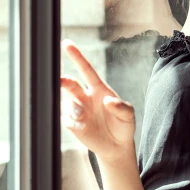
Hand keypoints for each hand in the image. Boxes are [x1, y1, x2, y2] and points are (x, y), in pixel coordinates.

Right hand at [60, 39, 136, 163]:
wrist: (117, 146)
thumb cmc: (123, 126)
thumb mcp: (128, 116)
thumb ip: (121, 107)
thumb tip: (108, 100)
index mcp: (98, 89)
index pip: (86, 70)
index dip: (77, 57)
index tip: (66, 44)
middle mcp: (85, 97)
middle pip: (70, 84)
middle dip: (64, 81)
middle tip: (61, 81)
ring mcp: (78, 110)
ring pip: (66, 102)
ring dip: (71, 107)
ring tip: (82, 116)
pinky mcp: (73, 124)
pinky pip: (65, 119)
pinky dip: (71, 121)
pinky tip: (80, 126)